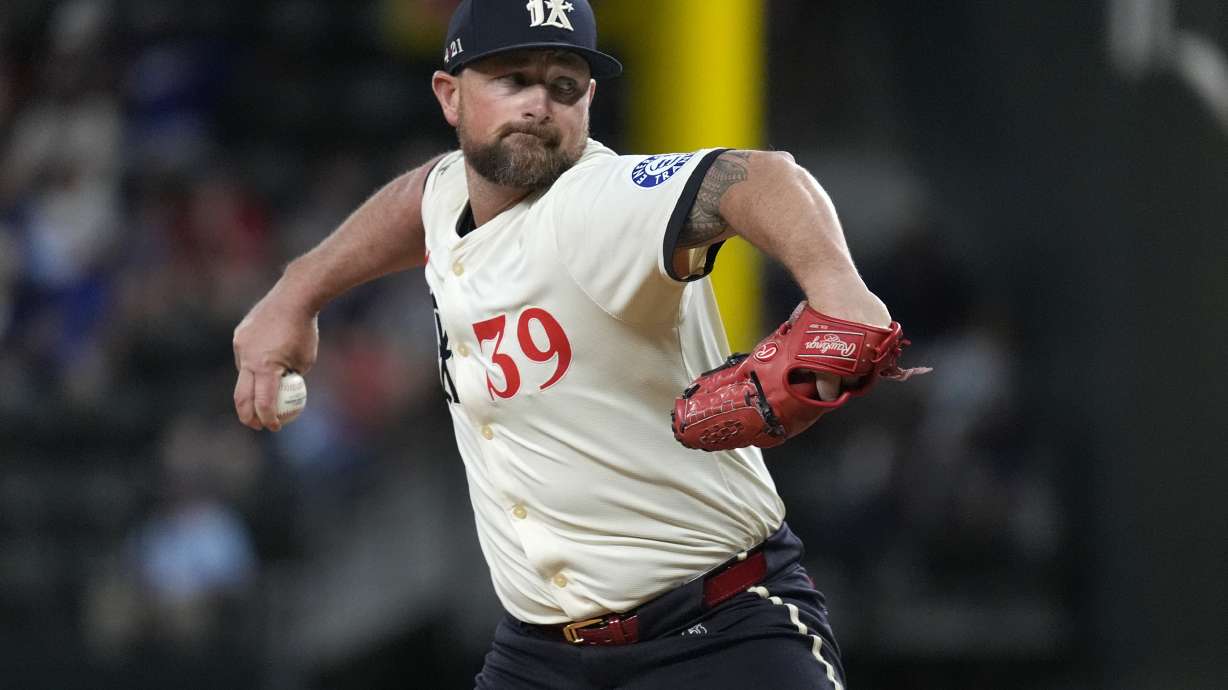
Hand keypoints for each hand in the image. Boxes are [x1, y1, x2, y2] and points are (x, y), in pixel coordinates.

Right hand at [232, 288, 318, 430]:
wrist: (294, 297)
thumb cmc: (305, 331)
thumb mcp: (305, 361)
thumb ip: (290, 377)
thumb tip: (285, 395)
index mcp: (266, 367)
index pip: (263, 403)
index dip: (268, 419)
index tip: (274, 427)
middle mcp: (248, 358)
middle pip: (242, 396)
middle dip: (248, 415)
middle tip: (258, 424)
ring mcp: (240, 346)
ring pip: (242, 375)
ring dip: (252, 387)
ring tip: (267, 386)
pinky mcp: (239, 336)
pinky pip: (244, 357)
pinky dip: (253, 365)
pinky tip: (266, 359)